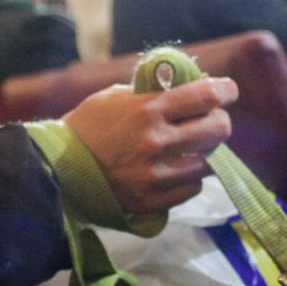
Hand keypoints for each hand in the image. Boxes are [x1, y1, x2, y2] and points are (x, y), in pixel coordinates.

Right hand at [64, 78, 237, 214]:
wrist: (58, 170)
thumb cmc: (87, 126)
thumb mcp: (115, 96)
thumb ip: (152, 91)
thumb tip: (189, 84)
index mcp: (147, 110)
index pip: (204, 95)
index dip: (225, 90)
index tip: (228, 90)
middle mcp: (156, 142)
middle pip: (217, 130)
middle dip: (220, 121)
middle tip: (213, 120)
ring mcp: (156, 175)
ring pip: (209, 162)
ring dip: (205, 152)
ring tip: (193, 148)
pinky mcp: (153, 201)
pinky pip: (192, 188)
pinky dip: (189, 177)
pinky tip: (177, 169)